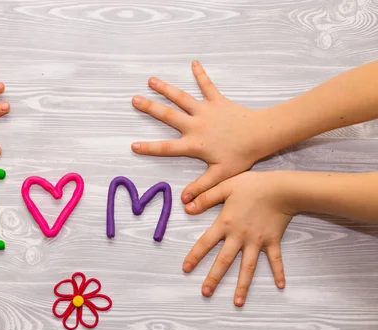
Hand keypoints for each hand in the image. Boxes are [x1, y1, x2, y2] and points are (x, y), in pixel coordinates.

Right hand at [132, 60, 269, 203]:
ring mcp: (205, 110)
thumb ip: (202, 187)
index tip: (133, 146)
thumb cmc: (241, 156)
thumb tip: (186, 202)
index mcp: (194, 144)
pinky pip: (207, 86)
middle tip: (134, 100)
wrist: (260, 135)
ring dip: (166, 88)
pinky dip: (201, 74)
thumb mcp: (220, 175)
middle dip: (150, 108)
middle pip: (168, 116)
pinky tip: (194, 62)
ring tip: (151, 80)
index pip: (167, 147)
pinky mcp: (217, 101)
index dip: (149, 148)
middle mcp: (195, 125)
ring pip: (182, 97)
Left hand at [182, 171, 293, 306]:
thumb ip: (205, 197)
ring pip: (248, 267)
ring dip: (242, 285)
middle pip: (224, 261)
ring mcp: (257, 241)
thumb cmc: (252, 185)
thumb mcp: (225, 187)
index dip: (195, 256)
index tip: (186, 269)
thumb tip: (187, 207)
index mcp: (226, 223)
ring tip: (237, 302)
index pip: (205, 243)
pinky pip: (275, 260)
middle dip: (214, 278)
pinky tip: (280, 286)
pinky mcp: (273, 241)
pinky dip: (278, 272)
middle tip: (206, 293)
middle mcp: (240, 236)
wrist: (281, 188)